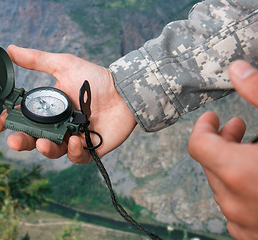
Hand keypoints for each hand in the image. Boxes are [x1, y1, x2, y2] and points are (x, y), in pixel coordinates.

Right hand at [0, 45, 136, 163]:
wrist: (124, 91)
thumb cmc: (94, 79)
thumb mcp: (63, 65)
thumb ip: (37, 60)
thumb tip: (9, 49)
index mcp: (46, 109)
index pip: (18, 118)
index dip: (0, 123)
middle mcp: (55, 126)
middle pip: (31, 139)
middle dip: (19, 142)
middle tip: (13, 140)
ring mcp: (70, 138)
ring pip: (51, 151)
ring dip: (45, 149)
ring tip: (45, 143)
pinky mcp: (88, 149)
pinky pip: (76, 157)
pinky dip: (74, 151)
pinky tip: (76, 140)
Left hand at [189, 60, 257, 238]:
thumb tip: (238, 71)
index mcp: (238, 173)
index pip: (198, 145)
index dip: (204, 126)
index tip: (213, 117)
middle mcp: (235, 202)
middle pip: (210, 164)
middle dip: (221, 141)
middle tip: (238, 126)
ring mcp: (246, 224)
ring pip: (224, 186)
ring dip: (232, 164)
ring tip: (253, 150)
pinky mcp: (256, 236)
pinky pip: (238, 209)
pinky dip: (244, 189)